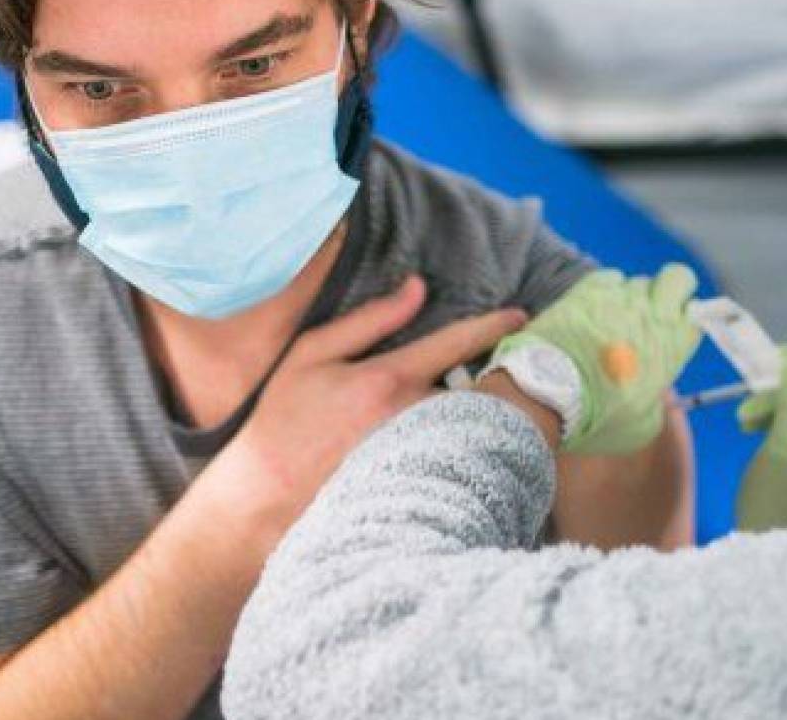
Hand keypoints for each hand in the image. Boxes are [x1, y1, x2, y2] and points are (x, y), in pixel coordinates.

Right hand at [219, 275, 526, 544]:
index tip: (520, 315)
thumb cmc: (282, 421)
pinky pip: (456, 457)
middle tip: (499, 372)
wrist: (266, 497)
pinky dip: (464, 445)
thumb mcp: (312, 355)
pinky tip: (455, 446)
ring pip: (469, 425)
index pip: (455, 342)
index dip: (492, 325)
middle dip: (491, 379)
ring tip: (480, 410)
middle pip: (475, 389)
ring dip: (478, 414)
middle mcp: (411, 419)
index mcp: (387, 379)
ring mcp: (419, 456)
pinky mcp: (418, 485)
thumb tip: (416, 288)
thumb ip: (368, 320)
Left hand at [491, 266, 701, 454]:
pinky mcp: (586, 290)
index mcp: (671, 346)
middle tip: (657, 308)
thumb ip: (655, 402)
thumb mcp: (641, 426)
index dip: (687, 319)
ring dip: (631, 296)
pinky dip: (604, 289)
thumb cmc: (594, 417)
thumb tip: (652, 392)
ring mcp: (618, 298)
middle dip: (673, 288)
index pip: (699, 313)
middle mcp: (651, 314)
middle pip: (678, 278)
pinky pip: (608, 277)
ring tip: (612, 321)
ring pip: (638, 280)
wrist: (546, 394)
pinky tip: (593, 310)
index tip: (676, 329)